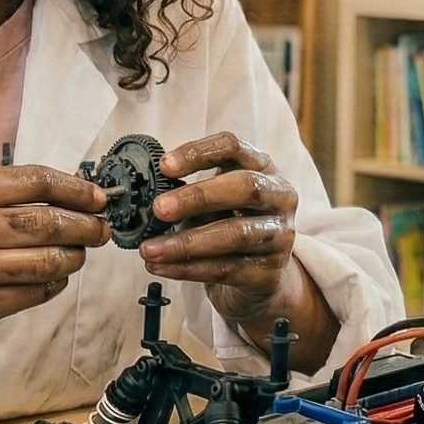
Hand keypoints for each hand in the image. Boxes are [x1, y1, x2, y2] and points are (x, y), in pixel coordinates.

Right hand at [0, 165, 110, 342]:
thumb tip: (65, 195)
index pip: (33, 181)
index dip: (75, 188)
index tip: (97, 196)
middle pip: (46, 223)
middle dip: (85, 226)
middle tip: (101, 228)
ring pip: (46, 262)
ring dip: (74, 258)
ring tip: (80, 254)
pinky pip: (32, 295)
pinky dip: (53, 284)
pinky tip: (55, 277)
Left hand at [138, 132, 338, 365]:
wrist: (260, 276)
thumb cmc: (230, 225)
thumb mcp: (214, 200)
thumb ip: (187, 192)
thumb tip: (142, 196)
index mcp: (262, 168)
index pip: (234, 147)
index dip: (199, 153)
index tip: (164, 165)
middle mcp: (279, 197)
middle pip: (245, 187)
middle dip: (198, 197)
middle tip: (159, 209)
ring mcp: (280, 236)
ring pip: (236, 235)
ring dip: (187, 243)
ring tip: (150, 249)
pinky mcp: (269, 272)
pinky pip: (226, 269)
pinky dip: (188, 269)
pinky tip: (161, 267)